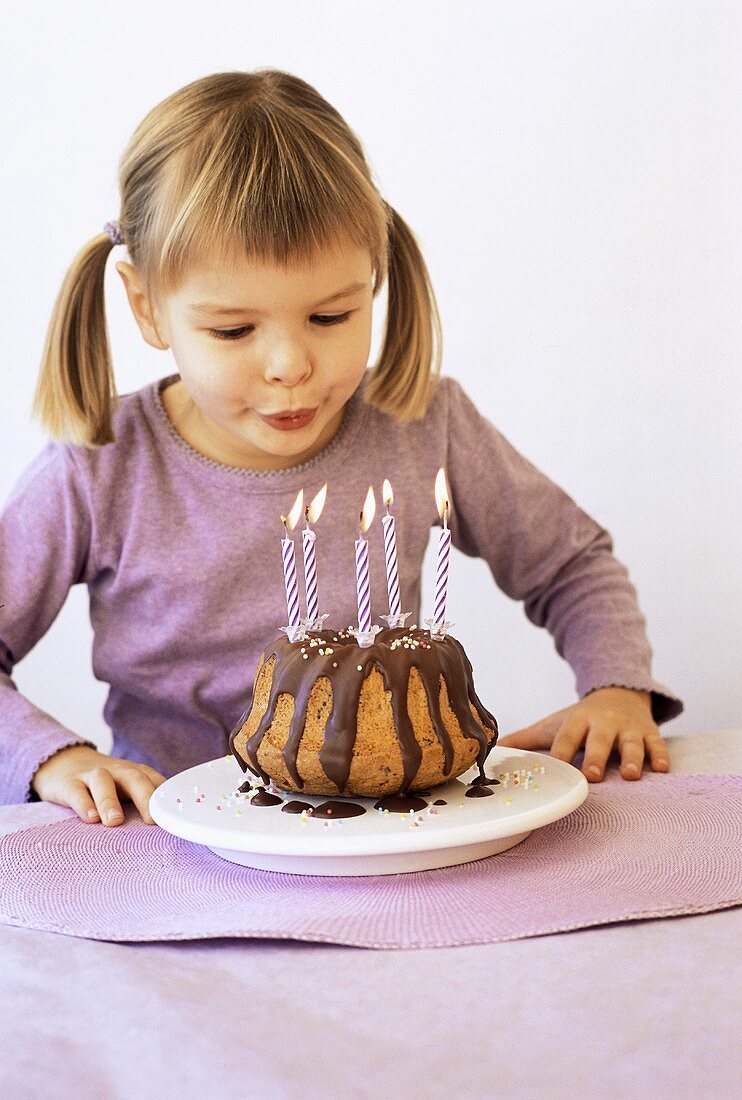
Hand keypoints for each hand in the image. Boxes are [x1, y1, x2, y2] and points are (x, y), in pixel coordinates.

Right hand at [32, 744, 165, 824]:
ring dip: (110, 800)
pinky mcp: (68, 783)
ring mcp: (91, 775)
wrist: (64, 761)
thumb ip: (143, 802)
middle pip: (134, 778)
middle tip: (152, 820)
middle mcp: (117, 771)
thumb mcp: (126, 787)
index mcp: (135, 773)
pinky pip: (76, 792)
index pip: (156, 782)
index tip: (176, 818)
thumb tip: (166, 829)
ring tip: (115, 821)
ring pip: (102, 781)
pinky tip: (90, 819)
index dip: (167, 798)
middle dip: (145, 797)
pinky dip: (83, 804)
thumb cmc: (105, 783)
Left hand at [497, 687, 669, 781]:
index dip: (561, 751)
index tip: (556, 766)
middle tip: (593, 774)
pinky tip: (661, 768)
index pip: (567, 736)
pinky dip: (660, 756)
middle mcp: (604, 723)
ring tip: (630, 774)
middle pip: (599, 740)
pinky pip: (657, 744)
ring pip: (631, 743)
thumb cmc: (582, 718)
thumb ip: (527, 739)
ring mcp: (629, 728)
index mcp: (578, 720)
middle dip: (596, 756)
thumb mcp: (555, 723)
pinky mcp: (650, 732)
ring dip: (631, 758)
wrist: (619, 691)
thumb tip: (495, 750)